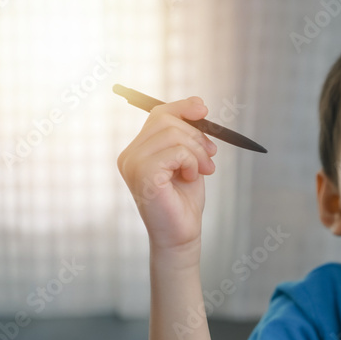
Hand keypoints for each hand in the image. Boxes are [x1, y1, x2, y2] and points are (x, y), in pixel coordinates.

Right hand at [116, 97, 217, 254]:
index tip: (204, 110)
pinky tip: (191, 177)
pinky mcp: (143, 174)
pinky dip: (191, 162)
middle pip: (165, 120)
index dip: (182, 107)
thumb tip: (198, 105)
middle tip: (210, 157)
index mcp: (138, 150)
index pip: (157, 114)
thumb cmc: (184, 202)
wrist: (182, 234)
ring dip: (197, 151)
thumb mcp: (188, 161)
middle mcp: (129, 155)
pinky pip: (175, 151)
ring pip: (172, 133)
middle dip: (196, 136)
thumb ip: (187, 136)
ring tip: (203, 170)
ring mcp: (133, 164)